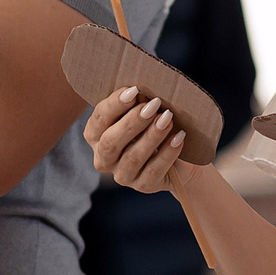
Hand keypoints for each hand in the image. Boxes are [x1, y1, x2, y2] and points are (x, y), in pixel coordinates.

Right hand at [86, 86, 200, 195]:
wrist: (178, 159)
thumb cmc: (153, 127)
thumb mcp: (142, 113)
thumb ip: (136, 102)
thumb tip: (142, 89)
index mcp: (96, 136)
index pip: (99, 119)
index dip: (115, 105)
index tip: (134, 90)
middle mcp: (104, 158)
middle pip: (111, 142)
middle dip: (132, 122)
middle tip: (154, 104)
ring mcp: (122, 175)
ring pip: (133, 157)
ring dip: (152, 136)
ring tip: (168, 119)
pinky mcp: (142, 185)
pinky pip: (153, 170)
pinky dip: (167, 153)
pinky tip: (178, 138)